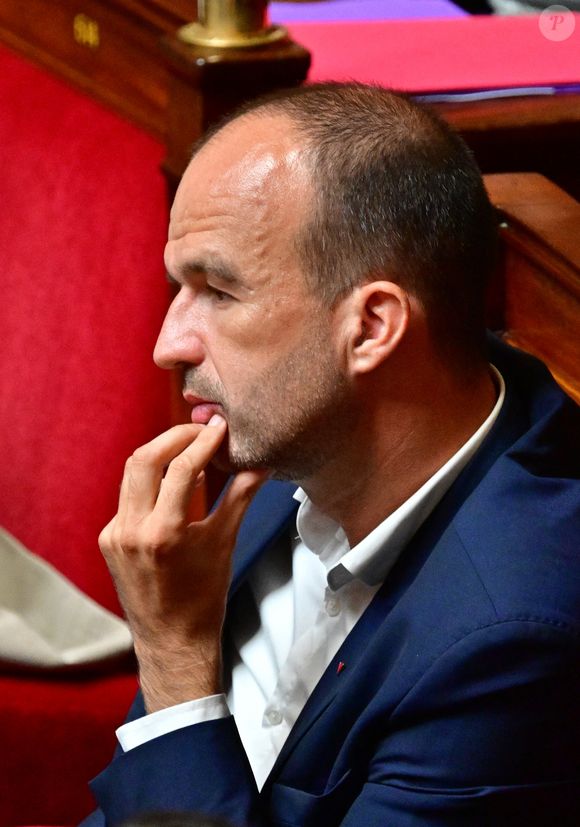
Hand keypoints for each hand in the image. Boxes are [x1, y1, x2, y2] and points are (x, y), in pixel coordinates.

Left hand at [99, 416, 265, 711]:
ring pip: (132, 473)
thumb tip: (262, 463)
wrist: (172, 640)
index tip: (220, 427)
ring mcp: (115, 535)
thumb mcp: (225, 542)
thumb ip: (241, 496)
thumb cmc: (204, 597)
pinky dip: (151, 481)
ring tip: (190, 448)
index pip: (181, 468)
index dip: (203, 441)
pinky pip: (129, 496)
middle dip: (174, 436)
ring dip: (160, 454)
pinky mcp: (108, 539)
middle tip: (202, 430)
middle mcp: (131, 531)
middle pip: (144, 458)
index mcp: (163, 533)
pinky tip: (174, 481)